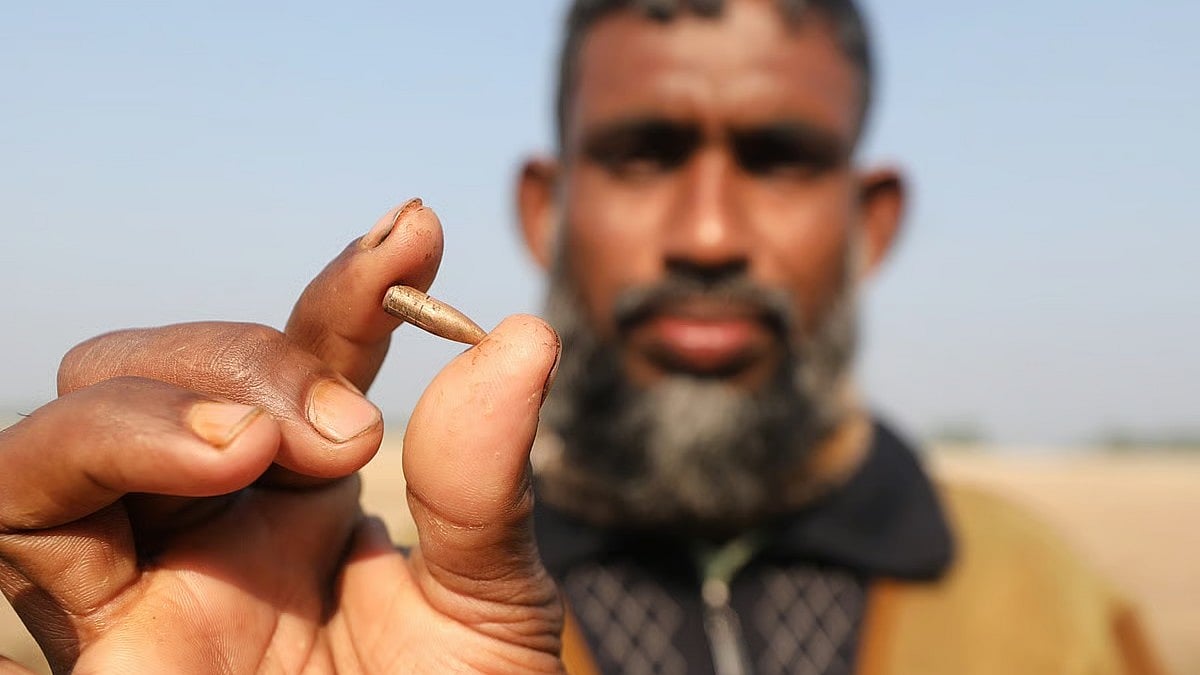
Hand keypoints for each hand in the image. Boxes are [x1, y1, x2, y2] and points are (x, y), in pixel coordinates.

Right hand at [0, 202, 563, 672]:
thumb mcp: (491, 607)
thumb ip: (485, 482)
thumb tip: (525, 336)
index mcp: (315, 497)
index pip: (309, 353)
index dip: (354, 283)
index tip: (417, 231)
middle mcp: (219, 518)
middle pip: (170, 358)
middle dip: (250, 355)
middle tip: (343, 430)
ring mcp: (145, 569)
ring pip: (74, 406)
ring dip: (163, 392)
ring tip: (260, 446)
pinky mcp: (89, 634)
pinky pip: (16, 508)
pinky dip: (88, 453)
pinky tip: (206, 464)